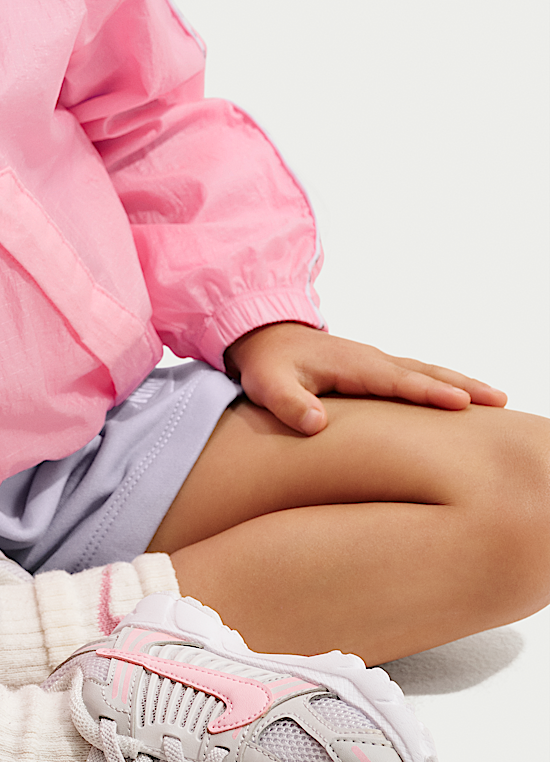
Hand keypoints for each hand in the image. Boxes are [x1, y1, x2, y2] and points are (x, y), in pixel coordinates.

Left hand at [223, 320, 507, 435]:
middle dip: (462, 386)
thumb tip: (316, 424)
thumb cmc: (267, 364)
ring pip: (425, 372)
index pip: (397, 381)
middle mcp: (370, 360)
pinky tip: (459, 397)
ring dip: (459, 384)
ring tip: (496, 399)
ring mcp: (374, 363)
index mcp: (352, 364)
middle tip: (500, 399)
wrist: (262, 337)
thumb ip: (289, 404)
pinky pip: (415, 376)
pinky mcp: (373, 370)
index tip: (462, 403)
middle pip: (424, 373)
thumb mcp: (268, 384)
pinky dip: (441, 384)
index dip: (428, 393)